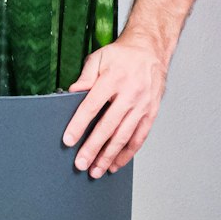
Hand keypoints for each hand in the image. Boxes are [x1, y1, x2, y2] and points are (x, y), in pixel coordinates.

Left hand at [61, 33, 168, 176]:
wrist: (151, 49)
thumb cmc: (123, 54)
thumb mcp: (100, 57)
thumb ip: (85, 76)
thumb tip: (72, 93)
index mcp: (114, 78)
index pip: (92, 106)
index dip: (79, 124)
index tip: (68, 140)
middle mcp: (130, 93)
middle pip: (108, 126)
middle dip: (93, 148)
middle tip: (81, 164)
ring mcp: (143, 105)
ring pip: (124, 136)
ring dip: (109, 156)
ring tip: (97, 170)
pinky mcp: (152, 113)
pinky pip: (139, 137)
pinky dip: (127, 153)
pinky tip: (116, 163)